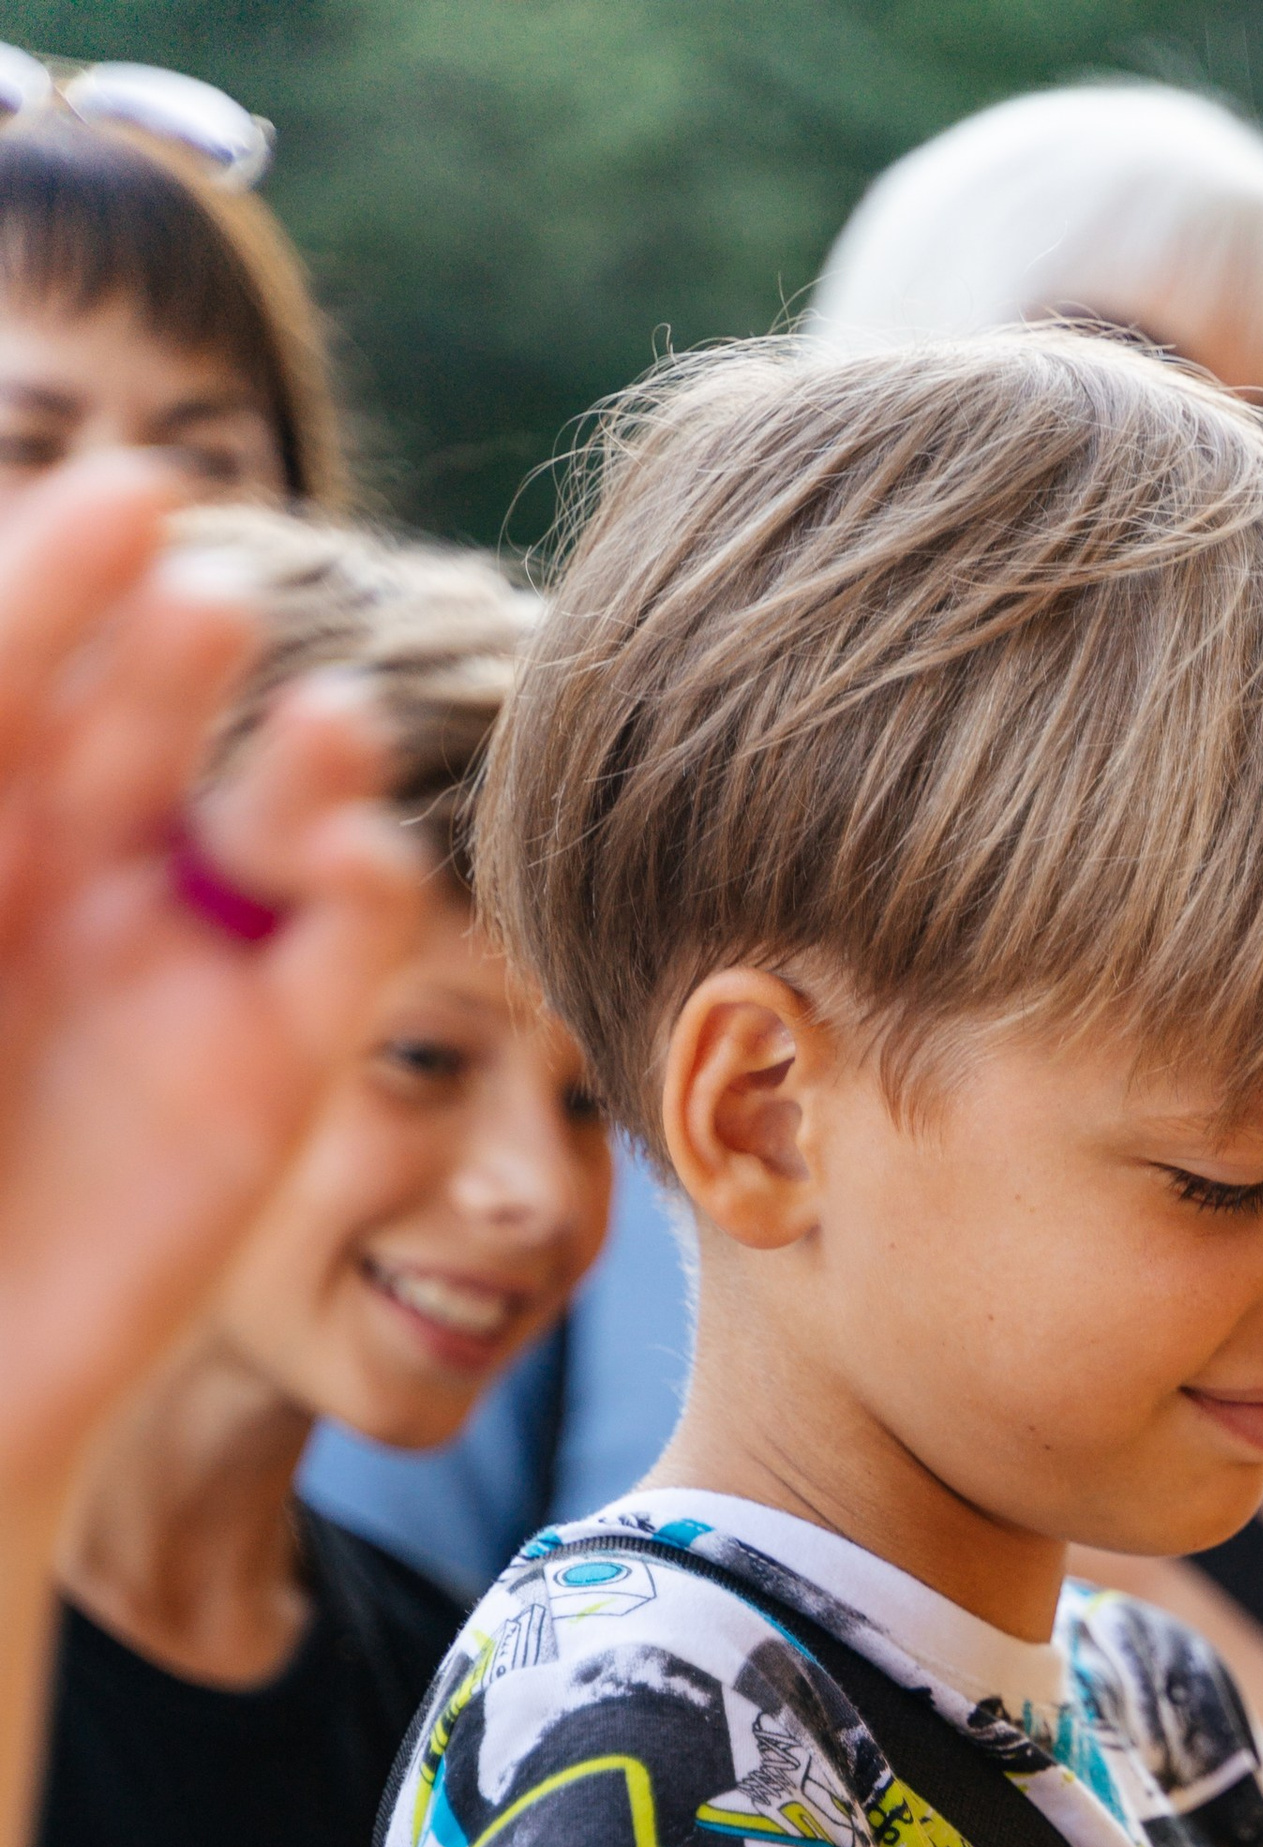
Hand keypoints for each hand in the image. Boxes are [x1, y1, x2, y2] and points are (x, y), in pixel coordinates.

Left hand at [0, 452, 424, 1509]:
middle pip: (127, 720)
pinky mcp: (267, 1088)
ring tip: (323, 726)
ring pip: (252, 826)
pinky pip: (337, 965)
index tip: (127, 482)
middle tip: (208, 585)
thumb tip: (21, 701)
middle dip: (171, 645)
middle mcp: (63, 893)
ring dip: (299, 762)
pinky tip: (359, 868)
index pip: (15, 684)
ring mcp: (172, 983)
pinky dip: (368, 901)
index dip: (61, 580)